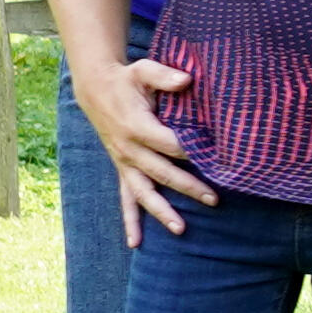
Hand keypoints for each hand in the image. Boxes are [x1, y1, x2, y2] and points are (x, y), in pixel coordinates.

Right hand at [72, 51, 211, 243]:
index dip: (191, 151)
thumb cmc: (126, 79)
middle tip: (214, 200)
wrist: (96, 89)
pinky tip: (136, 242)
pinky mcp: (122, 169)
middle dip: (188, 187)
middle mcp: (128, 149)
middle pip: (162, 172)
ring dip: (162, 212)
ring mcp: (124, 162)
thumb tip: (187, 80)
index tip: (216, 158)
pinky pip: (125, 198)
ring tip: (181, 230)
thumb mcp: (143, 70)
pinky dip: (130, 221)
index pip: (168, 143)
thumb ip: (165, 76)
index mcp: (136, 126)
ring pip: (143, 192)